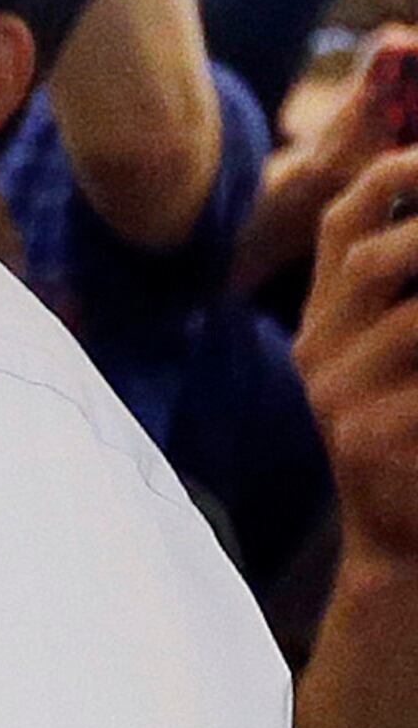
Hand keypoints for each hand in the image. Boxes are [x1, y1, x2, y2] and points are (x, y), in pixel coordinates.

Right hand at [297, 144, 417, 569]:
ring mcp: (342, 398)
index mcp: (323, 324)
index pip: (342, 226)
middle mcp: (320, 352)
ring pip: (414, 318)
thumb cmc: (414, 443)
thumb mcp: (396, 365)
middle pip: (375, 258)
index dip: (394, 179)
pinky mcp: (374, 438)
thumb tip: (417, 238)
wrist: (401, 549)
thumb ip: (403, 304)